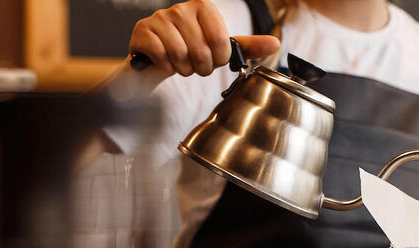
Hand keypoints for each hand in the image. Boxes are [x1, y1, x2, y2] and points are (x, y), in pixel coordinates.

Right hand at [129, 0, 279, 77]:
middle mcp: (181, 8)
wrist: (157, 58)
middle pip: (201, 51)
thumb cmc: (191, 50)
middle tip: (196, 65)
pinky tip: (165, 63)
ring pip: (180, 56)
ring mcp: (160, 18)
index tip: (213, 59)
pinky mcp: (143, 32)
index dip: (218, 59)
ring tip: (181, 65)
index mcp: (204, 7)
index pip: (221, 41)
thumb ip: (247, 47)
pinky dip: (166, 68)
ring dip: (183, 70)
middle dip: (200, 68)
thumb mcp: (221, 48)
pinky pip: (162, 58)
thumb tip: (275, 44)